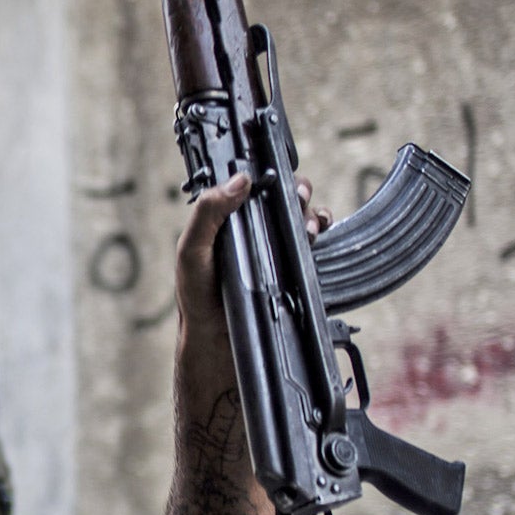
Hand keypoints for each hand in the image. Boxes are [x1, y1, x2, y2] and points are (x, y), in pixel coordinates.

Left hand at [173, 171, 330, 342]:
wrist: (217, 337)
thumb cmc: (196, 294)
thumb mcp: (192, 249)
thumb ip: (208, 213)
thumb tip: (240, 181)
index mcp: (228, 219)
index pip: (254, 185)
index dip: (270, 177)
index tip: (278, 179)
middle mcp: (253, 229)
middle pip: (285, 197)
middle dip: (299, 191)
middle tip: (299, 200)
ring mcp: (274, 248)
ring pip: (303, 216)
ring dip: (312, 213)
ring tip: (308, 226)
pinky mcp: (290, 267)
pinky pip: (313, 243)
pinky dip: (322, 231)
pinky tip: (318, 234)